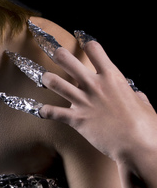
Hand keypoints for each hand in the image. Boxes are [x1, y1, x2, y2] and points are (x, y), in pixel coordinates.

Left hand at [40, 38, 155, 160]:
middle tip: (56, 54)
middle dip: (58, 54)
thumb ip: (137, 97)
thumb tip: (138, 97)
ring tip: (44, 78)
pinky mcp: (76, 119)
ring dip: (46, 78)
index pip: (93, 48)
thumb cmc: (146, 125)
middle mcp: (94, 85)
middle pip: (65, 58)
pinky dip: (45, 111)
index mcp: (112, 76)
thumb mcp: (144, 104)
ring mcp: (83, 101)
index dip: (86, 44)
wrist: (137, 145)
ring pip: (54, 82)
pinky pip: (53, 112)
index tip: (82, 42)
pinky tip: (41, 110)